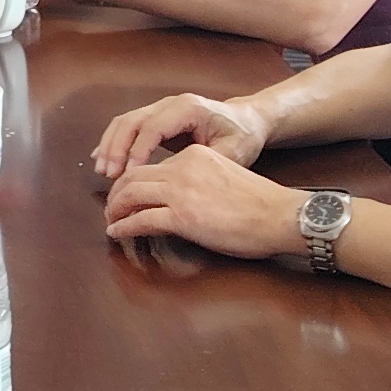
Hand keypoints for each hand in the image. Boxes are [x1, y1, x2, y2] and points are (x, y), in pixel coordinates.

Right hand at [88, 91, 264, 184]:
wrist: (248, 121)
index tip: (129, 176)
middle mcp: (170, 104)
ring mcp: (161, 108)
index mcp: (188, 108)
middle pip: (132, 121)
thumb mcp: (232, 153)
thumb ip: (203, 163)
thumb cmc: (242, 137)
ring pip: (125, 121)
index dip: (138, 152)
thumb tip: (172, 178)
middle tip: (109, 175)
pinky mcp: (156, 118)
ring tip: (102, 171)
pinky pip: (128, 126)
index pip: (153, 128)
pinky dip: (113, 141)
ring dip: (110, 145)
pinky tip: (101, 159)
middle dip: (117, 148)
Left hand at [98, 131, 312, 260]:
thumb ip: (199, 181)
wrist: (279, 215)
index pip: (152, 165)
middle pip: (134, 176)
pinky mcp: (181, 217)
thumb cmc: (260, 204)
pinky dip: (124, 227)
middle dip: (117, 193)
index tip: (127, 193)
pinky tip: (117, 234)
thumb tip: (180, 200)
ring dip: (115, 210)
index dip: (133, 180)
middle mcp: (182, 168)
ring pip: (131, 195)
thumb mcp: (223, 177)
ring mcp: (180, 192)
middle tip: (111, 208)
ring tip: (111, 222)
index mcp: (194, 156)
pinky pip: (141, 220)